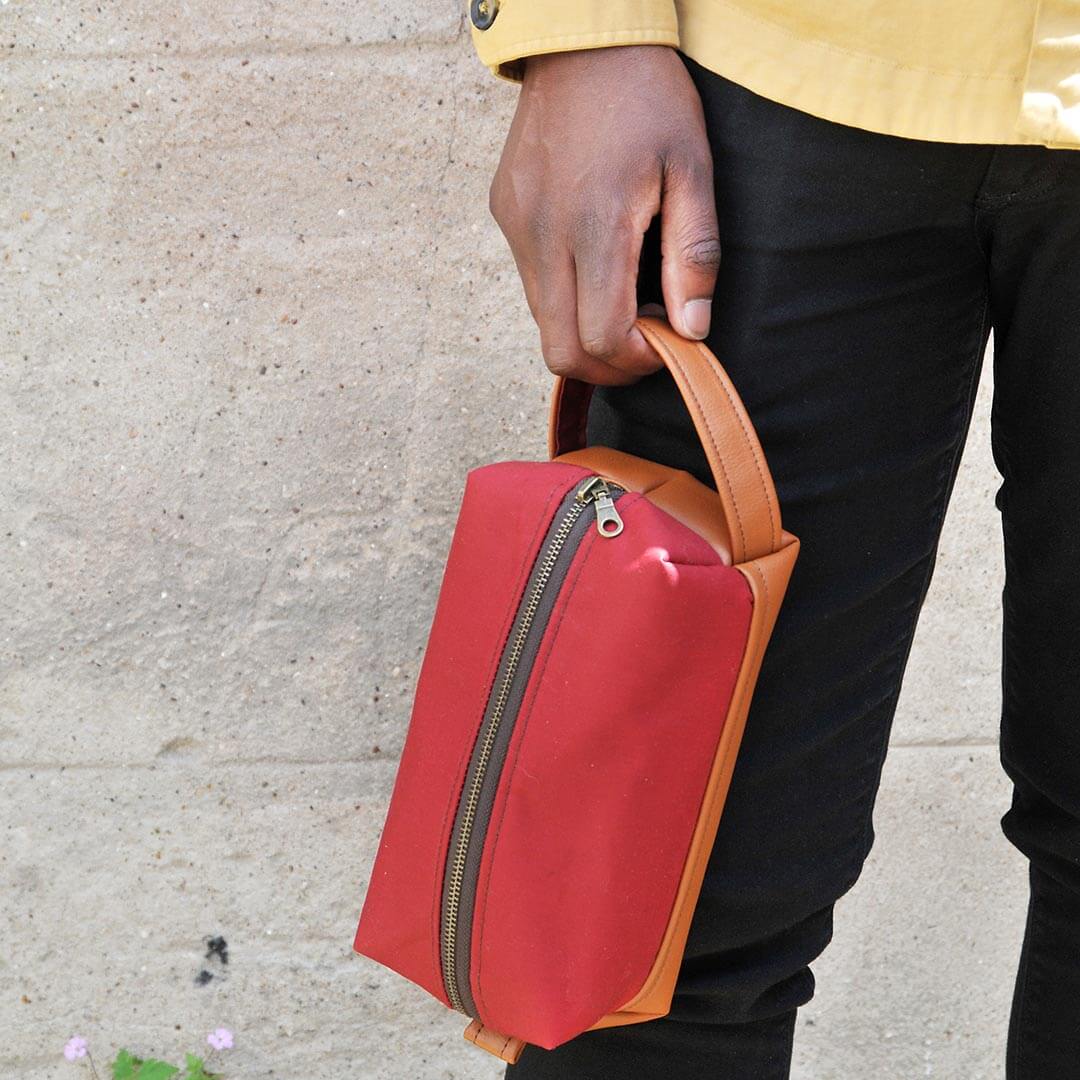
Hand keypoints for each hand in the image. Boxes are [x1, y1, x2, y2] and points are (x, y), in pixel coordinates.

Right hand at [488, 46, 719, 384]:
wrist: (582, 40)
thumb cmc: (647, 98)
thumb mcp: (691, 169)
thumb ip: (693, 254)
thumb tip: (692, 328)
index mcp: (595, 224)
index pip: (602, 338)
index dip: (638, 360)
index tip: (668, 343)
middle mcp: (543, 235)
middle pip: (562, 351)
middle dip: (607, 365)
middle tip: (645, 342)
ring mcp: (517, 227)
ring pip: (542, 323)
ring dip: (585, 331)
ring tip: (625, 298)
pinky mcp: (505, 216)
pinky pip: (531, 284)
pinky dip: (565, 296)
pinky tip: (594, 262)